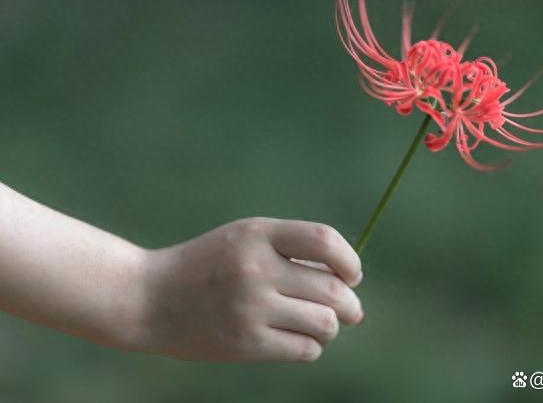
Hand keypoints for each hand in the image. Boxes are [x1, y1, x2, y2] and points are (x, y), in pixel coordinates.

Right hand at [138, 218, 363, 362]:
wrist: (148, 299)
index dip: (350, 260)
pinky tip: (300, 339)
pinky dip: (312, 345)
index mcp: (258, 234)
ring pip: (325, 322)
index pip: (325, 240)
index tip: (352, 275)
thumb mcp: (244, 239)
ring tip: (322, 325)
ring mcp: (250, 308)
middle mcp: (256, 268)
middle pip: (333, 289)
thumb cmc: (206, 266)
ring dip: (332, 326)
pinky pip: (305, 349)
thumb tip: (346, 277)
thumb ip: (292, 250)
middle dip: (350, 303)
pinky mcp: (246, 344)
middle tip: (351, 310)